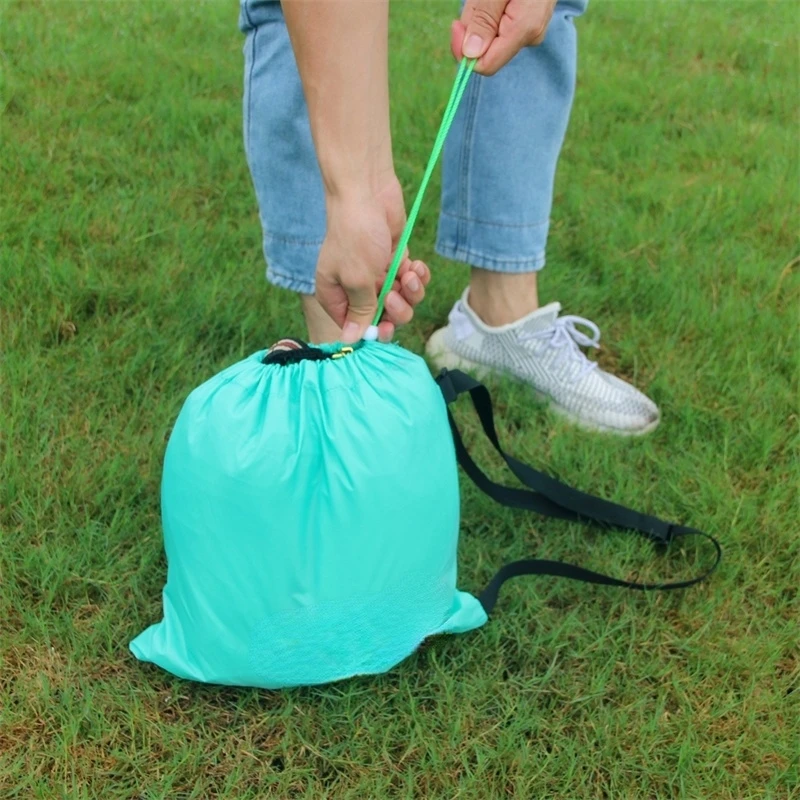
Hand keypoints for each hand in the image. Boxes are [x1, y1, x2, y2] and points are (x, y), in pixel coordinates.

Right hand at [315, 177, 429, 343]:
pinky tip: (416, 265)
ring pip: (401, 302)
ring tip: (408, 274)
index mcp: (335, 296)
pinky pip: (411, 283)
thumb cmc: (355, 235)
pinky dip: (416, 276)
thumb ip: (359, 311)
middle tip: (395, 296)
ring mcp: (377, 276)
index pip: (354, 327)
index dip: (372, 330)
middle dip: (395, 311)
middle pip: (382, 319)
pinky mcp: (395, 262)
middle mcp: (355, 289)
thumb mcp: (358, 280)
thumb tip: (349, 341)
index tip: (384, 327)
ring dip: (410, 292)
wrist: (368, 192)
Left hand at [451, 0, 556, 75]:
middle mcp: (529, 36)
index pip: (486, 65)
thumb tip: (470, 54)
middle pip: (487, 51)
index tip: (456, 23)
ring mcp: (530, 31)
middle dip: (473, 28)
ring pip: (491, 38)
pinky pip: (500, 27)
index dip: (465, 50)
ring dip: (481, 17)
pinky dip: (490, 12)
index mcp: (524, 30)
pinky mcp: (528, 24)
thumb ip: (484, 19)